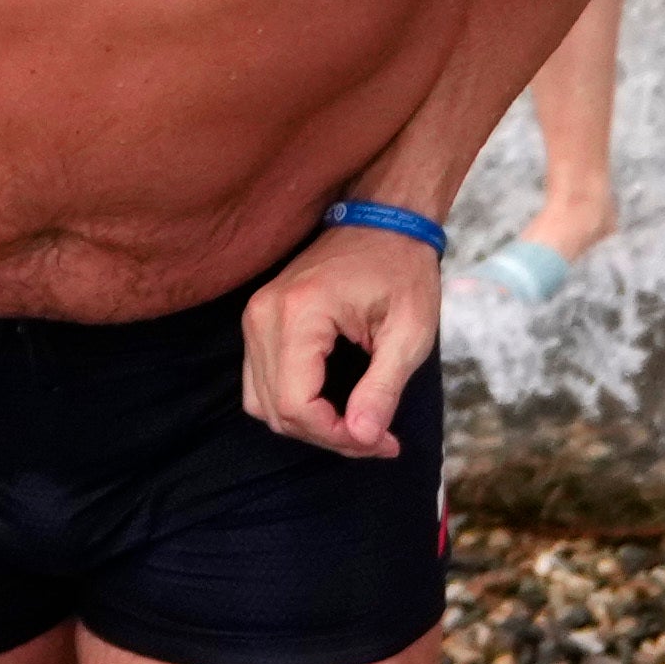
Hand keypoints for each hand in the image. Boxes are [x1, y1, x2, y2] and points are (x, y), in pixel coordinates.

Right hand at [231, 217, 445, 457]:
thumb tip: (362, 438)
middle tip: (378, 440)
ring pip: (262, 402)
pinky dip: (292, 404)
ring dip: (309, 426)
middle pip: (277, 410)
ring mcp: (255, 316)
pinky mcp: (260, 320)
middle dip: (328, 437)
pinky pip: (261, 382)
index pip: (296, 405)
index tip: (381, 442)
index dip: (337, 437)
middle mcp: (264, 316)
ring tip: (358, 428)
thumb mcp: (409, 331)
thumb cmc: (402, 269)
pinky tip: (334, 408)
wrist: (385, 221)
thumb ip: (383, 388)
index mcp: (299, 314)